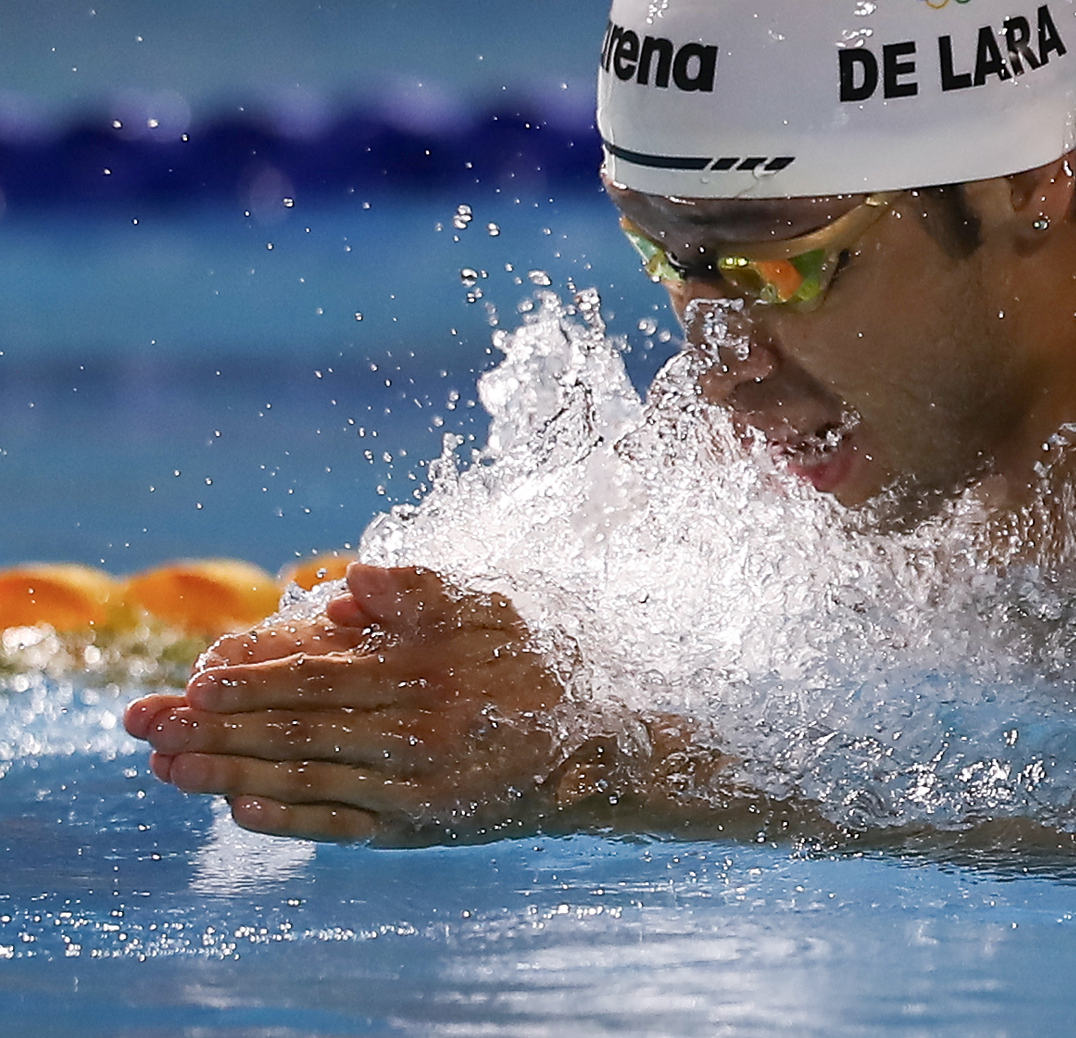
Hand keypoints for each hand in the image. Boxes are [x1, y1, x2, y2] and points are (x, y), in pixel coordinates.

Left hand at [124, 563, 570, 845]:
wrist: (598, 749)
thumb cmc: (535, 665)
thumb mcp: (490, 607)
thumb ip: (420, 590)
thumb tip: (346, 583)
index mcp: (427, 669)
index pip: (320, 674)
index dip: (252, 677)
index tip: (195, 677)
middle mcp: (416, 729)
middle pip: (296, 728)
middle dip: (213, 727)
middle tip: (144, 725)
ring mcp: (415, 784)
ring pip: (306, 777)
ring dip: (227, 773)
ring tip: (166, 767)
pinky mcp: (420, 827)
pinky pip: (339, 824)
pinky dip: (285, 818)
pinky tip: (237, 810)